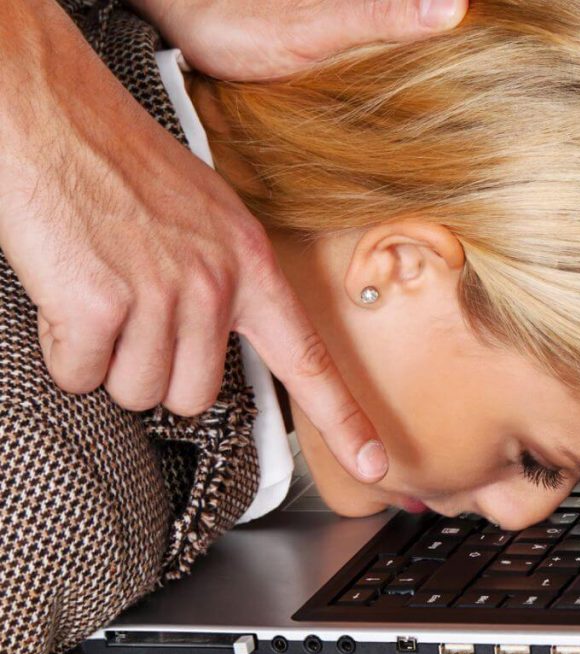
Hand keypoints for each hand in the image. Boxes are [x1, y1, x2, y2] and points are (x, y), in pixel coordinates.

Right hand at [0, 0, 461, 482]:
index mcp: (251, 264)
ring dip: (109, 360)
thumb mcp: (205, 218)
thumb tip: (217, 341)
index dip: (345, 419)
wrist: (53, 112)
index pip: (309, 358)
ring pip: (138, 392)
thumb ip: (225, 281)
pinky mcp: (101, 304)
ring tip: (99, 292)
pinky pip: (81, 375)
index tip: (376, 464)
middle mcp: (217, 284)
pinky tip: (67, 292)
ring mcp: (163, 295)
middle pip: (197, 396)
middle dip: (158, 371)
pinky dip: (66, 349)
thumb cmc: (123, 164)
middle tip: (133, 313)